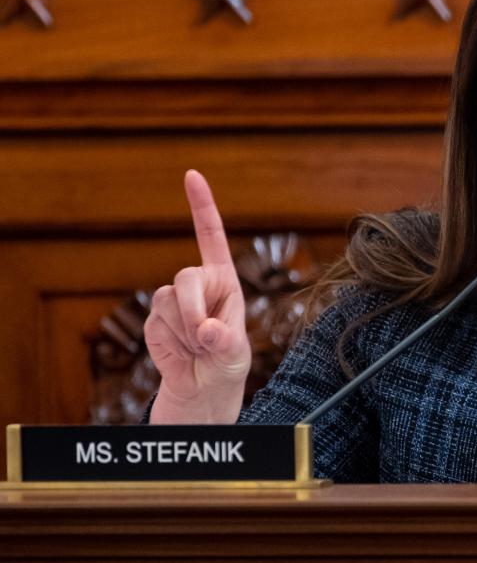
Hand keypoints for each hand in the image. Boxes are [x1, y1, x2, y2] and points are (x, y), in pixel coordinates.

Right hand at [145, 170, 250, 422]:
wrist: (203, 387)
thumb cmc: (227, 363)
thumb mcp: (235, 354)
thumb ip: (224, 340)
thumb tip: (205, 330)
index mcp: (224, 279)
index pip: (211, 236)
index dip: (201, 205)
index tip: (191, 174)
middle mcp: (198, 284)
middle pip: (185, 277)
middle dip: (192, 308)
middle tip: (204, 336)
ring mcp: (173, 300)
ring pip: (167, 303)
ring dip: (184, 330)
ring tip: (198, 347)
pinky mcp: (154, 319)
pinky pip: (156, 324)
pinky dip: (171, 342)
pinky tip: (182, 351)